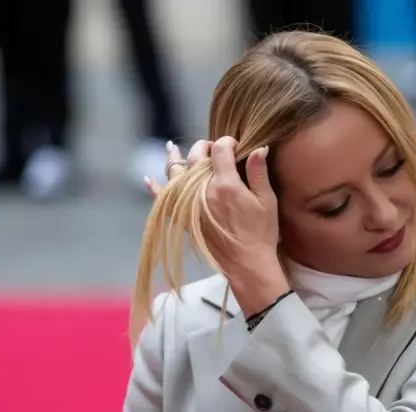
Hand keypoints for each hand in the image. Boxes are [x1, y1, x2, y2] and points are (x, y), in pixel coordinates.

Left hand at [144, 137, 288, 315]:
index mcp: (226, 184)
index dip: (227, 142)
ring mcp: (191, 206)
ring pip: (176, 174)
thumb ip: (259, 172)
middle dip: (204, 147)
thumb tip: (258, 147)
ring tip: (171, 148)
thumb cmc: (261, 233)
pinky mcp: (185, 220)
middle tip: (213, 147)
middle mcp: (203, 191)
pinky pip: (164, 202)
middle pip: (196, 158)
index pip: (220, 150)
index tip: (235, 145)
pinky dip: (155, 190)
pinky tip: (148, 180)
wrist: (247, 265)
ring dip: (174, 159)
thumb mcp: (267, 201)